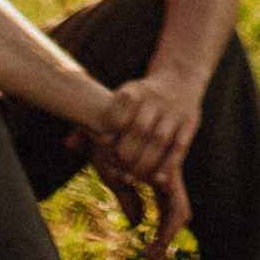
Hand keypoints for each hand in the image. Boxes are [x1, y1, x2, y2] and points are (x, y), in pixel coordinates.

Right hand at [94, 142, 190, 259]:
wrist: (106, 118)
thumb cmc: (107, 144)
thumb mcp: (115, 176)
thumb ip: (129, 199)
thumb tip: (140, 223)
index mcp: (155, 177)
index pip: (167, 211)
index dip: (162, 236)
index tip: (150, 257)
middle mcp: (165, 176)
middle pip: (177, 215)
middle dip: (165, 242)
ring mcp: (168, 174)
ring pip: (179, 213)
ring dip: (166, 239)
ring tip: (153, 257)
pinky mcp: (167, 174)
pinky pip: (175, 205)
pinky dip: (167, 226)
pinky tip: (157, 238)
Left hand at [101, 65, 202, 187]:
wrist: (180, 79)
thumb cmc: (138, 100)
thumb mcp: (117, 101)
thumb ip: (92, 122)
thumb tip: (69, 145)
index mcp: (136, 90)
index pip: (123, 105)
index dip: (113, 124)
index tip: (104, 142)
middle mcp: (156, 98)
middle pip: (141, 128)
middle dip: (127, 152)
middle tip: (117, 171)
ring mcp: (175, 111)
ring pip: (160, 140)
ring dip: (145, 162)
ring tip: (131, 179)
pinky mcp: (190, 124)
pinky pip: (180, 147)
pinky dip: (169, 164)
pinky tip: (158, 180)